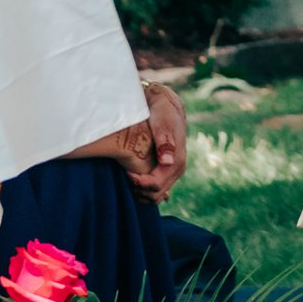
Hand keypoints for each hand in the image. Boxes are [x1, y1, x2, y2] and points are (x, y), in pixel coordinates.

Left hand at [125, 78, 186, 198]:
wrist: (165, 105)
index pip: (157, 184)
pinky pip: (155, 190)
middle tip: (125, 176)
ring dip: (140, 192)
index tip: (126, 172)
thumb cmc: (162, 112)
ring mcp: (172, 171)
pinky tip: (133, 179)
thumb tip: (168, 161)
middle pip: (156, 194)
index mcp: (177, 160)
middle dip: (139, 190)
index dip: (140, 182)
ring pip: (156, 196)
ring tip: (127, 178)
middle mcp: (176, 169)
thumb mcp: (162, 123)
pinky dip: (143, 190)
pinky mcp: (165, 170)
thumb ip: (165, 142)